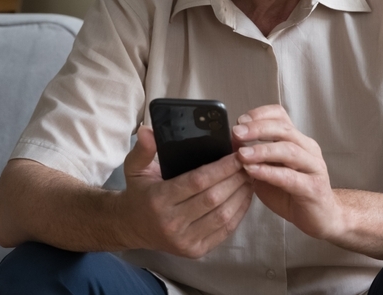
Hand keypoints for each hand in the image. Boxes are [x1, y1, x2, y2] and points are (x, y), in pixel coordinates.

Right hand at [120, 125, 252, 257]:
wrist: (132, 228)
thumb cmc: (139, 193)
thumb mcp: (134, 168)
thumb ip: (142, 149)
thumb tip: (148, 131)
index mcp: (159, 200)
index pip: (197, 181)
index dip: (221, 168)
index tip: (238, 154)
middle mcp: (172, 223)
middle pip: (214, 198)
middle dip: (236, 178)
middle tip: (249, 162)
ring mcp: (185, 241)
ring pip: (223, 215)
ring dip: (241, 194)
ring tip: (250, 176)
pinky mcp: (196, 251)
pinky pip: (225, 231)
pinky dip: (239, 212)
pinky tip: (245, 195)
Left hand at [233, 105, 343, 241]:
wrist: (321, 217)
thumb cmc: (292, 193)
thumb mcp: (268, 171)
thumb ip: (254, 157)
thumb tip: (232, 143)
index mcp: (297, 140)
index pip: (280, 116)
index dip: (260, 115)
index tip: (240, 120)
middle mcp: (308, 149)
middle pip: (284, 129)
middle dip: (258, 129)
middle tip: (237, 133)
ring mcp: (313, 167)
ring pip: (289, 150)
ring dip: (262, 150)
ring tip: (242, 153)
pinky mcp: (313, 188)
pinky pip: (290, 177)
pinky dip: (270, 172)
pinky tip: (253, 171)